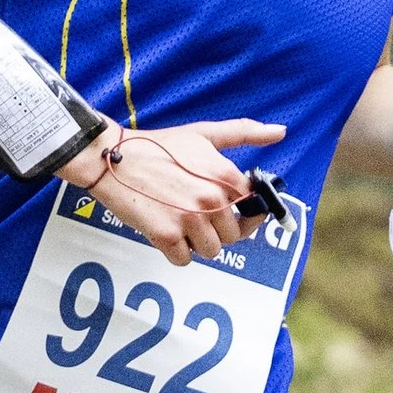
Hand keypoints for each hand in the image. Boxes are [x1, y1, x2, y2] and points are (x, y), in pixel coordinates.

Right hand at [70, 117, 284, 264]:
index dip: (241, 212)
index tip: (227, 210)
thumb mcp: (203, 134)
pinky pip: (184, 260)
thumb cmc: (158, 146)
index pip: (252, 210)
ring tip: (180, 221)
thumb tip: (280, 131)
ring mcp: (190, 219)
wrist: (112, 159)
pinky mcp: (166, 236)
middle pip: (232, 236)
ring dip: (196, 242)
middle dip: (216, 229)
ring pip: (211, 251)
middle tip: (195, 214)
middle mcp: (212, 199)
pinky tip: (165, 230)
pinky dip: (175, 252)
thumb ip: (244, 133)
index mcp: (225, 175)